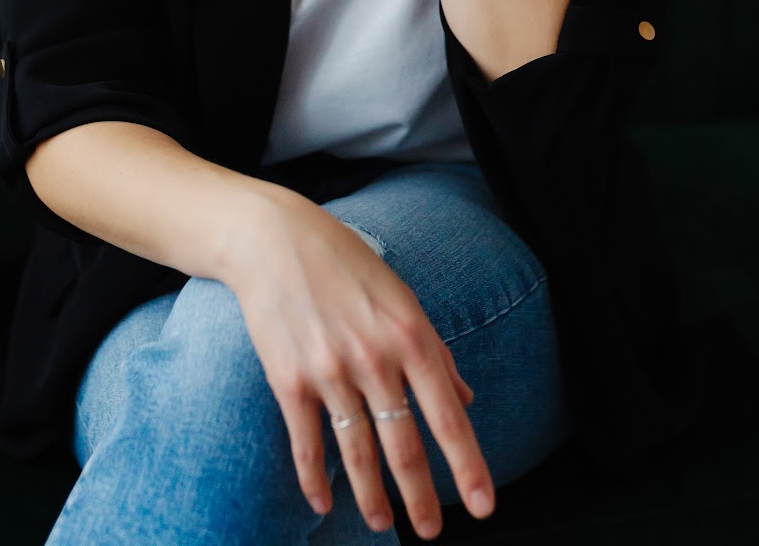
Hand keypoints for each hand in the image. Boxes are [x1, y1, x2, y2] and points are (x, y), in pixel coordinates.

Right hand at [226, 184, 495, 537]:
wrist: (274, 241)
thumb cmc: (345, 264)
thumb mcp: (401, 297)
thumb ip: (434, 351)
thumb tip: (464, 398)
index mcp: (409, 335)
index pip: (447, 416)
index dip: (468, 466)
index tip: (483, 504)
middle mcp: (373, 358)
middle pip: (404, 445)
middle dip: (422, 497)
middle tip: (433, 532)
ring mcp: (329, 372)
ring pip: (357, 453)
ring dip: (373, 498)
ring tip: (384, 524)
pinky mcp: (289, 380)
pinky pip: (306, 443)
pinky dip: (315, 480)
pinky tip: (324, 504)